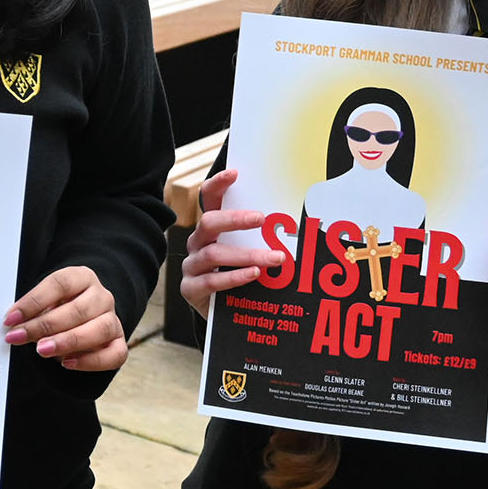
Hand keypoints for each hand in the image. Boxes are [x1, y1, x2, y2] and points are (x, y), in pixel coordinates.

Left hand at [4, 265, 125, 372]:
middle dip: (44, 325)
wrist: (85, 314)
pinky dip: (91, 361)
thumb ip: (33, 310)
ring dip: (67, 341)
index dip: (33, 301)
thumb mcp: (46, 300)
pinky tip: (67, 363)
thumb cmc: (60, 306)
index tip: (11, 318)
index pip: (59, 284)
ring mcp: (113, 319)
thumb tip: (12, 324)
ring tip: (42, 350)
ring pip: (99, 329)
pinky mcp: (119, 343)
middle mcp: (102, 296)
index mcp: (82, 277)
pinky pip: (113, 354)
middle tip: (20, 336)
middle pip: (77, 309)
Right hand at [179, 169, 288, 319]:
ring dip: (247, 255)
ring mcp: (192, 266)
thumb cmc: (241, 276)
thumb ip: (261, 238)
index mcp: (211, 229)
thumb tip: (296, 223)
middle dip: (235, 219)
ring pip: (215, 254)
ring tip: (275, 258)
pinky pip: (211, 281)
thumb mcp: (249, 253)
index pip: (208, 199)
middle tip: (262, 219)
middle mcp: (197, 243)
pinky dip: (234, 277)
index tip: (235, 173)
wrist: (223, 314)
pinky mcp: (190, 289)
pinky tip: (254, 275)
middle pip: (208, 223)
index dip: (218, 184)